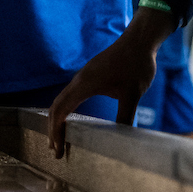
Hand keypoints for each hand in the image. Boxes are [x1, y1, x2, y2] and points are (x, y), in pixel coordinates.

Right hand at [45, 8, 173, 156]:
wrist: (139, 40)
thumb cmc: (136, 64)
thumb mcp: (133, 93)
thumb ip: (125, 116)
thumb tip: (122, 140)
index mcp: (84, 85)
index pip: (60, 112)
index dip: (56, 132)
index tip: (58, 150)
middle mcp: (78, 81)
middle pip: (55, 107)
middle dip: (53, 130)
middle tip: (56, 151)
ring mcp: (82, 78)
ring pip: (61, 101)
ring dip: (58, 120)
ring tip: (60, 140)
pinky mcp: (89, 76)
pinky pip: (70, 96)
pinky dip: (66, 111)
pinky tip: (73, 120)